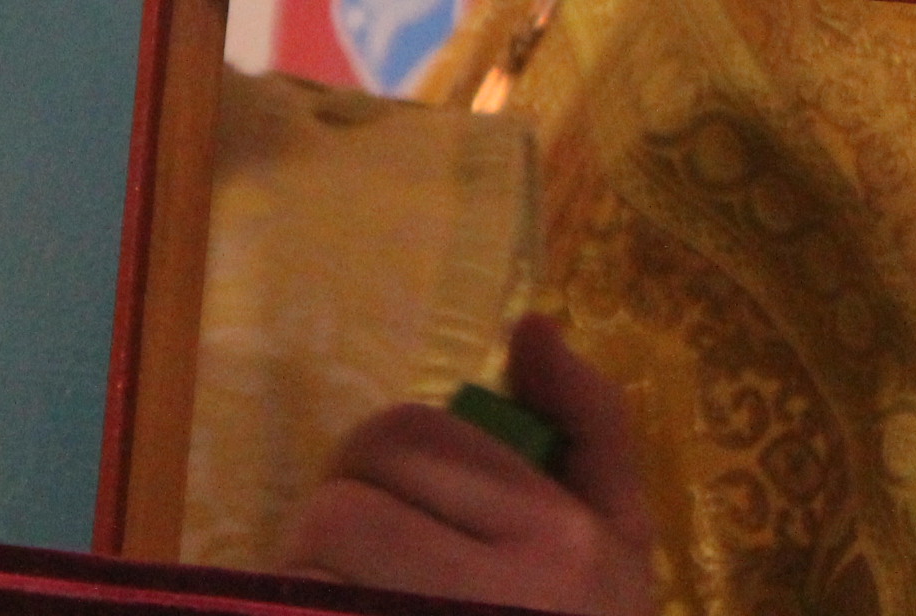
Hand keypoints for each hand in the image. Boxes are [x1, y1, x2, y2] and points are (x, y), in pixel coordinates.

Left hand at [284, 318, 656, 615]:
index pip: (406, 437)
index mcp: (566, 544)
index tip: (411, 520)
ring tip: (353, 605)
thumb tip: (532, 327)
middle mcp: (510, 591)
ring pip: (309, 555)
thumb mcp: (621, 548)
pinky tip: (329, 614)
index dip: (386, 471)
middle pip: (344, 498)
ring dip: (308, 581)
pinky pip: (294, 603)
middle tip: (367, 574)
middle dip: (338, 526)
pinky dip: (294, 605)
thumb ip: (590, 430)